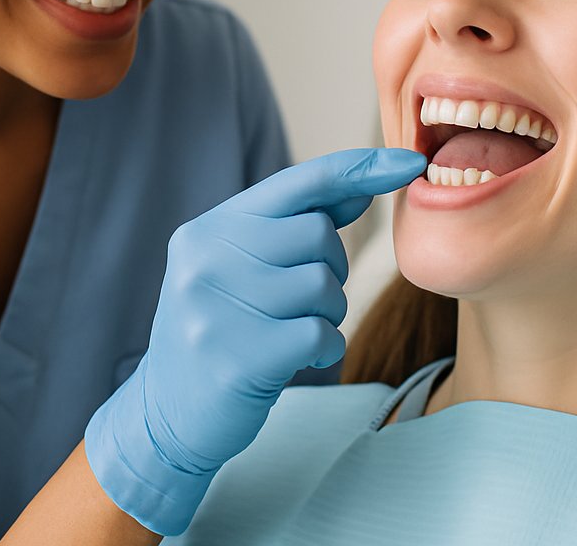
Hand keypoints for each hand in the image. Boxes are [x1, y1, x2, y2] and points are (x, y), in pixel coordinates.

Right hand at [83, 147, 425, 535]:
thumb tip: (360, 187)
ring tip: (294, 330)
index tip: (409, 162)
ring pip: (322, 285)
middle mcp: (205, 258)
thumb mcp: (242, 268)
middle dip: (331, 268)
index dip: (359, 168)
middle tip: (302, 301)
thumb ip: (294, 227)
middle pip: (317, 235)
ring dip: (328, 312)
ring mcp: (216, 307)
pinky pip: (320, 333)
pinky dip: (326, 347)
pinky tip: (302, 358)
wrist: (168, 413)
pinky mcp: (237, 357)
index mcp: (209, 228)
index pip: (299, 182)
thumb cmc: (223, 330)